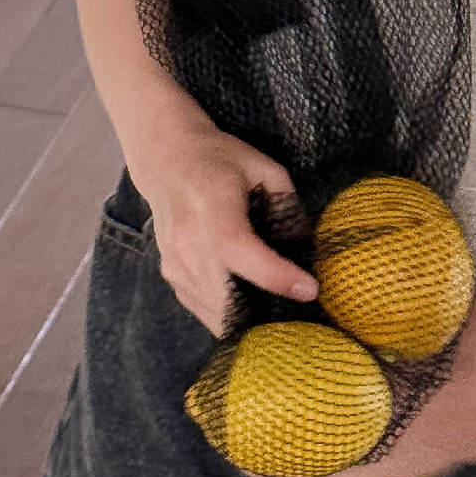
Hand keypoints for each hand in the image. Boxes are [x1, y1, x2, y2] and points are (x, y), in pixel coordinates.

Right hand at [127, 117, 318, 335]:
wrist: (165, 159)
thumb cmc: (218, 159)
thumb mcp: (261, 167)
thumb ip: (286, 204)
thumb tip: (306, 247)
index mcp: (211, 206)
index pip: (240, 250)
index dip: (275, 275)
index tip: (309, 288)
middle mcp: (186, 239)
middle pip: (226, 294)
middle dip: (267, 311)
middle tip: (301, 310)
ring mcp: (174, 261)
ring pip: (216, 311)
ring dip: (249, 318)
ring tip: (279, 309)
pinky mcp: (171, 275)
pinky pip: (204, 309)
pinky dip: (229, 314)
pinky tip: (249, 303)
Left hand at [281, 297, 475, 476]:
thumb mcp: (437, 317)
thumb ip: (389, 309)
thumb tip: (338, 291)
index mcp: (418, 423)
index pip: (358, 463)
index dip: (319, 475)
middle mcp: (433, 449)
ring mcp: (454, 453)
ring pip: (395, 471)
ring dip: (360, 470)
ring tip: (327, 465)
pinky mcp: (470, 446)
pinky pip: (420, 461)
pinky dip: (392, 458)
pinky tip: (384, 443)